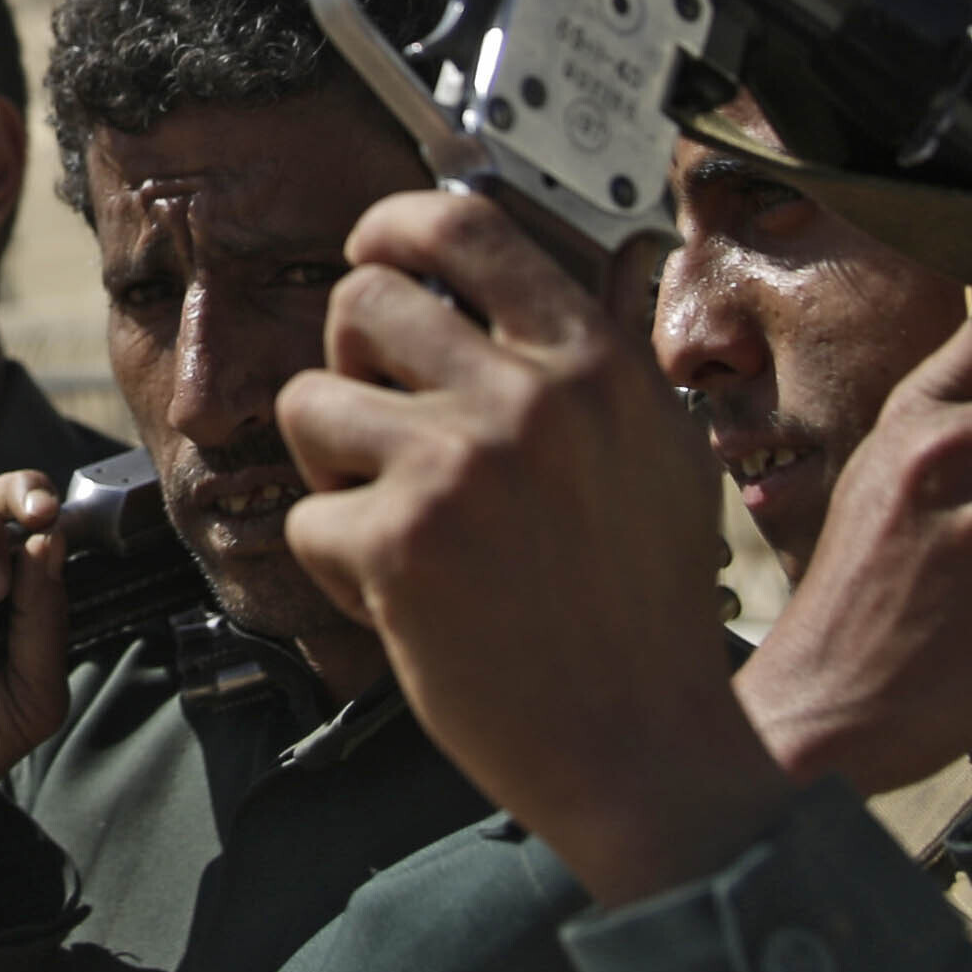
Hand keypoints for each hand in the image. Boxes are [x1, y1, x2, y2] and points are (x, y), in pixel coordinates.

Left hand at [279, 192, 784, 908]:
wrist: (643, 746)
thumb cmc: (645, 614)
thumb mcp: (663, 453)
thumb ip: (598, 361)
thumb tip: (557, 266)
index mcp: (592, 363)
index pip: (463, 225)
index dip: (393, 227)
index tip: (373, 256)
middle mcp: (528, 397)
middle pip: (363, 300)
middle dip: (347, 360)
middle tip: (377, 424)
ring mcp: (460, 466)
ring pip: (310, 400)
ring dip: (330, 463)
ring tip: (391, 519)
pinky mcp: (401, 544)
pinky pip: (308, 516)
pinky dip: (336, 565)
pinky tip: (404, 599)